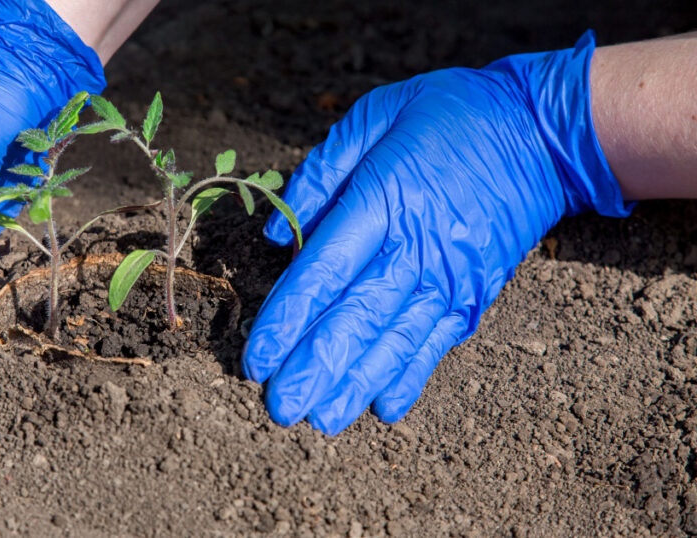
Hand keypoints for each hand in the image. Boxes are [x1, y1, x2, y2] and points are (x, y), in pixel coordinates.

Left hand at [244, 32, 631, 434]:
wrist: (543, 133)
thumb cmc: (450, 115)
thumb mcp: (378, 115)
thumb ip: (323, 172)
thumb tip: (277, 234)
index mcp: (383, 201)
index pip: (324, 273)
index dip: (288, 321)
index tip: (257, 358)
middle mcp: (415, 248)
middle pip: (356, 318)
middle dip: (315, 367)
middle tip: (280, 408)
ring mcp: (450, 276)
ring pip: (395, 340)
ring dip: (355, 383)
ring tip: (321, 420)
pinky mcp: (475, 293)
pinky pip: (438, 342)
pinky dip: (411, 376)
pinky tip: (384, 408)